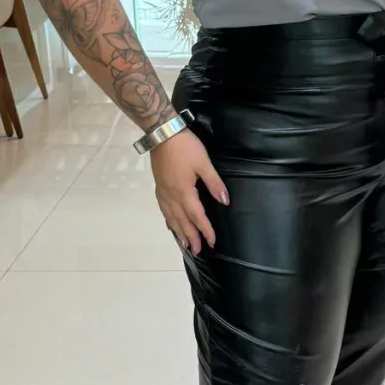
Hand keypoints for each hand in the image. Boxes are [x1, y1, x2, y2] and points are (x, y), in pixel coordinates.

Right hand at [150, 127, 228, 255]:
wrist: (162, 133)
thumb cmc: (186, 147)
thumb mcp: (204, 163)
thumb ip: (214, 183)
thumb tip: (225, 201)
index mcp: (184, 192)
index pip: (197, 216)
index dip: (205, 230)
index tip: (212, 242)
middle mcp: (172, 195)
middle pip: (182, 221)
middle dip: (191, 236)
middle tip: (197, 251)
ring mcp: (163, 191)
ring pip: (171, 217)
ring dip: (178, 231)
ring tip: (184, 244)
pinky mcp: (159, 185)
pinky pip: (163, 208)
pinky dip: (168, 219)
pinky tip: (170, 222)